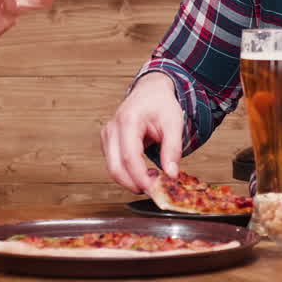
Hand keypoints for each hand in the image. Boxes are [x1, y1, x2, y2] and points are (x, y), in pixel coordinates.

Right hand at [101, 72, 183, 193]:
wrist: (150, 91)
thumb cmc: (161, 104)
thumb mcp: (174, 123)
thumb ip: (172, 149)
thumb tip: (171, 175)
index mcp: (128, 120)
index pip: (130, 157)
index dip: (141, 177)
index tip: (155, 190)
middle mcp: (112, 128)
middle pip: (116, 168)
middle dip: (134, 184)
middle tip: (155, 190)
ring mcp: (107, 136)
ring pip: (113, 169)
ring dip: (131, 181)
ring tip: (153, 179)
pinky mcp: (107, 142)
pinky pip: (114, 164)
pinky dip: (128, 174)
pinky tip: (144, 172)